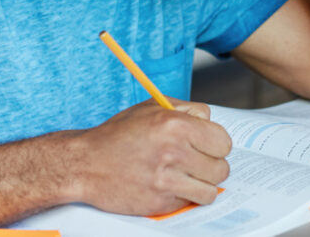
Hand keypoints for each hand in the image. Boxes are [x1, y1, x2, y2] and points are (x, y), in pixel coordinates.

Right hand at [72, 99, 231, 215]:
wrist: (85, 164)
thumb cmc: (118, 135)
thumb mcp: (152, 107)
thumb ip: (187, 109)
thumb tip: (210, 121)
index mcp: (175, 125)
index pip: (223, 141)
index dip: (216, 144)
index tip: (208, 147)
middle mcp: (173, 152)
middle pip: (221, 167)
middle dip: (211, 165)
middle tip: (196, 163)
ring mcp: (167, 180)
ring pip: (211, 189)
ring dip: (202, 184)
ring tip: (187, 176)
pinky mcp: (160, 202)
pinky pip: (191, 202)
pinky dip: (185, 196)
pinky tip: (171, 185)